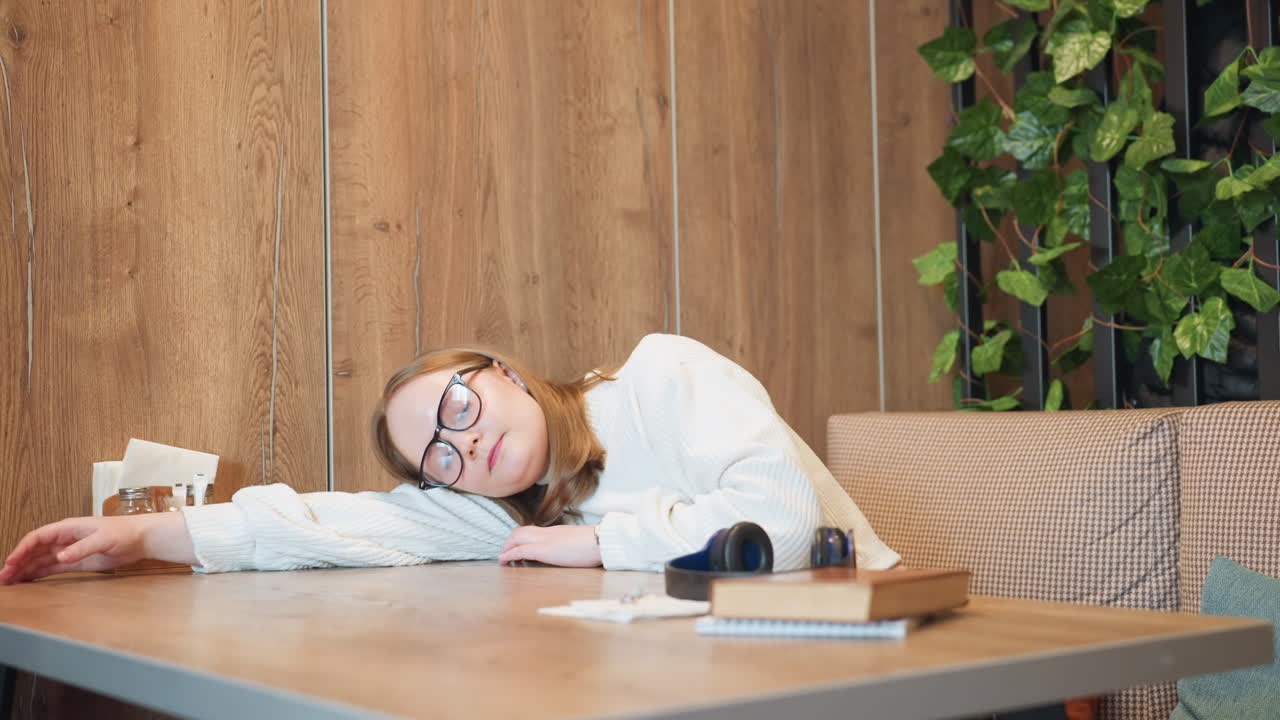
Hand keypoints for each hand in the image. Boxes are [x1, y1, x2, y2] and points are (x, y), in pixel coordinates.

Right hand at [0, 513, 195, 584]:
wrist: (142, 538)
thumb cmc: (125, 532)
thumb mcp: (104, 539)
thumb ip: (82, 548)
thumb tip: (61, 556)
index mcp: (68, 528)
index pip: (38, 537)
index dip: (22, 549)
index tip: (12, 562)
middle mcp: (65, 539)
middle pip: (34, 550)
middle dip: (17, 562)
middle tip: (4, 578)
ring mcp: (69, 551)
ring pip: (40, 560)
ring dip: (24, 570)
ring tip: (9, 582)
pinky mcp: (76, 562)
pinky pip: (51, 568)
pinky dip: (37, 574)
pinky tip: (26, 581)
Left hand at [498, 525, 601, 567]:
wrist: (602, 541)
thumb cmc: (597, 545)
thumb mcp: (579, 543)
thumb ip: (569, 546)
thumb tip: (568, 552)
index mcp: (556, 532)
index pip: (532, 530)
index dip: (520, 538)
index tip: (516, 548)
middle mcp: (548, 533)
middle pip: (520, 531)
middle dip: (509, 542)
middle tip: (505, 554)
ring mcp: (546, 540)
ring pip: (517, 537)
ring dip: (506, 547)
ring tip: (502, 559)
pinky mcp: (546, 550)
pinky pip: (522, 550)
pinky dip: (510, 554)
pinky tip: (504, 561)